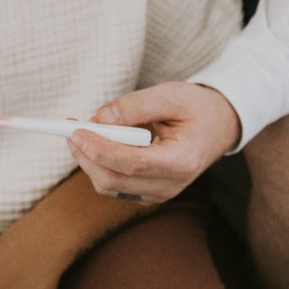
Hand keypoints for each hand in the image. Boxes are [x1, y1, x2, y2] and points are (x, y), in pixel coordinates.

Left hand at [66, 81, 240, 203]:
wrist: (217, 127)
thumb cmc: (196, 108)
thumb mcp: (171, 95)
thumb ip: (136, 105)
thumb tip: (100, 118)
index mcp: (182, 161)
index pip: (133, 163)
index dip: (101, 149)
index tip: (77, 131)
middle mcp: (170, 185)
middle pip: (114, 180)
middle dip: (86, 155)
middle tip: (71, 127)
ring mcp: (158, 194)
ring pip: (109, 185)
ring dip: (89, 159)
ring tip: (83, 129)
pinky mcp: (147, 193)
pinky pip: (113, 184)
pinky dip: (98, 164)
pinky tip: (96, 142)